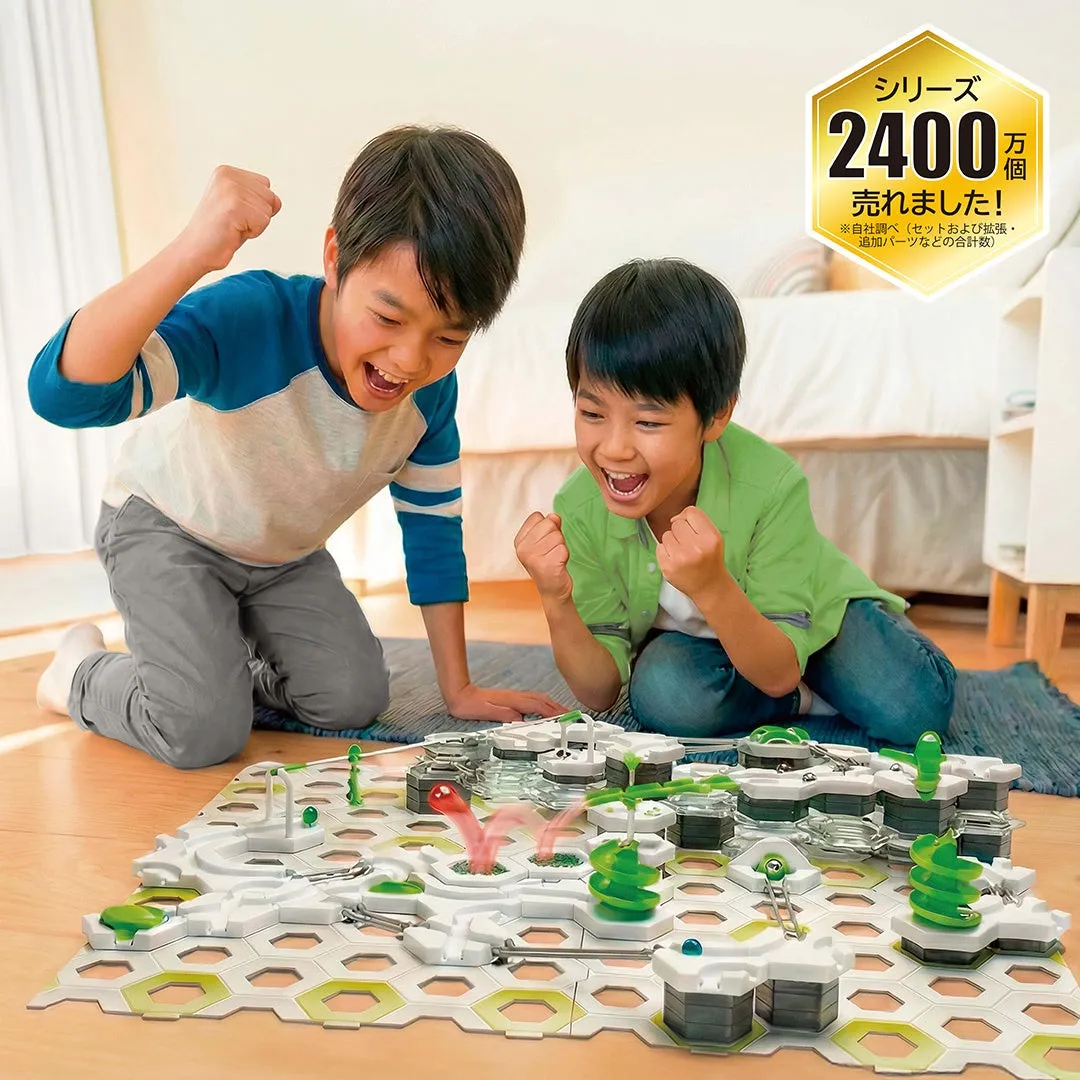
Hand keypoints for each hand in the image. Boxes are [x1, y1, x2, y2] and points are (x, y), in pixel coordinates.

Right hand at [178, 165, 281, 273]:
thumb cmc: (220, 232)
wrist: (195, 251)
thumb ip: (258, 197)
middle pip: (270, 197)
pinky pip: (264, 221)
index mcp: (226, 171)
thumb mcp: (240, 206)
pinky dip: (253, 232)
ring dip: (255, 225)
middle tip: (234, 222)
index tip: (235, 213)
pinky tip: (233, 232)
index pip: (265, 185)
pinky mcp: (234, 206)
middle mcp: (227, 176)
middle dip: (258, 216)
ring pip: (268, 210)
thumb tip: (277, 201)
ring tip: (233, 227)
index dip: (256, 206)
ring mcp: (230, 189)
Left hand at [444, 683, 564, 723]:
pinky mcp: (511, 698)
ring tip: (564, 713)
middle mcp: (516, 697)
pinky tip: (544, 709)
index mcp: (513, 701)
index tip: (564, 718)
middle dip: (559, 707)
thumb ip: (503, 714)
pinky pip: (533, 700)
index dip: (553, 712)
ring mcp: (514, 696)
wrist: (460, 694)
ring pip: (539, 699)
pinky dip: (544, 704)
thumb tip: (519, 719)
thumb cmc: (470, 705)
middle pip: (543, 700)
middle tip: (572, 716)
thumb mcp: (485, 712)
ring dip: (553, 705)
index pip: (538, 705)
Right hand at [514, 512, 572, 604]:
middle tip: (551, 551)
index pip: (537, 516)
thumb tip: (554, 516)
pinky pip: (563, 549)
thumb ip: (548, 526)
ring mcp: (534, 557)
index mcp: (519, 541)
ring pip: (558, 536)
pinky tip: (558, 565)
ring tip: (554, 558)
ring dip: (561, 546)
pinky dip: (565, 556)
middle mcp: (523, 549)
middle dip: (555, 536)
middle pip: (549, 523)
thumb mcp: (544, 541)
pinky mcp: (547, 565)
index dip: (545, 527)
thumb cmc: (548, 563)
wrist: (552, 590)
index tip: (544, 542)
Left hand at [655, 506, 728, 603]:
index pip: (691, 512)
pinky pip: (659, 547)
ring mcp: (680, 558)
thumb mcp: (714, 536)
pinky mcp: (667, 567)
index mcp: (711, 537)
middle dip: (681, 533)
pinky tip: (676, 561)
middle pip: (677, 523)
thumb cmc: (710, 559)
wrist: (709, 586)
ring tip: (684, 554)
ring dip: (673, 543)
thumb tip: (674, 518)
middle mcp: (696, 547)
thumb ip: (696, 520)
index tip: (694, 530)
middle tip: (690, 546)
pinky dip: (665, 553)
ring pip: (666, 535)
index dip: (690, 520)